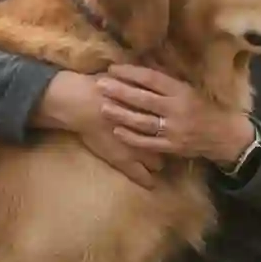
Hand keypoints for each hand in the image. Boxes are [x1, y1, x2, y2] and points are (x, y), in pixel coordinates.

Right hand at [35, 71, 163, 188]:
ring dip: (158, 162)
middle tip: (173, 147)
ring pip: (156, 160)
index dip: (175, 127)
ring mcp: (137, 147)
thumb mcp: (126, 79)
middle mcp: (149, 131)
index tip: (177, 130)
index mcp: (153, 110)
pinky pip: (138, 174)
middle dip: (171, 146)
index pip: (172, 123)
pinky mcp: (122, 159)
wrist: (83, 102)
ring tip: (160, 164)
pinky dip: (145, 179)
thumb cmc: (102, 88)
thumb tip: (147, 76)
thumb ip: (139, 82)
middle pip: (167, 143)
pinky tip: (151, 184)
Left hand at [98, 64, 255, 166]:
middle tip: (100, 84)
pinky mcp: (172, 147)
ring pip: (142, 121)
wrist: (224, 135)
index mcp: (181, 91)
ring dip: (121, 114)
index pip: (152, 79)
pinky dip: (131, 137)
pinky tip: (117, 131)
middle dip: (120, 91)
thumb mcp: (189, 88)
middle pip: (143, 99)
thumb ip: (167, 79)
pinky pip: (148, 142)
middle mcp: (177, 109)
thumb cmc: (204, 107)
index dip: (131, 73)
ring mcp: (174, 130)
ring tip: (103, 106)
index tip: (113, 68)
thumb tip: (144, 61)